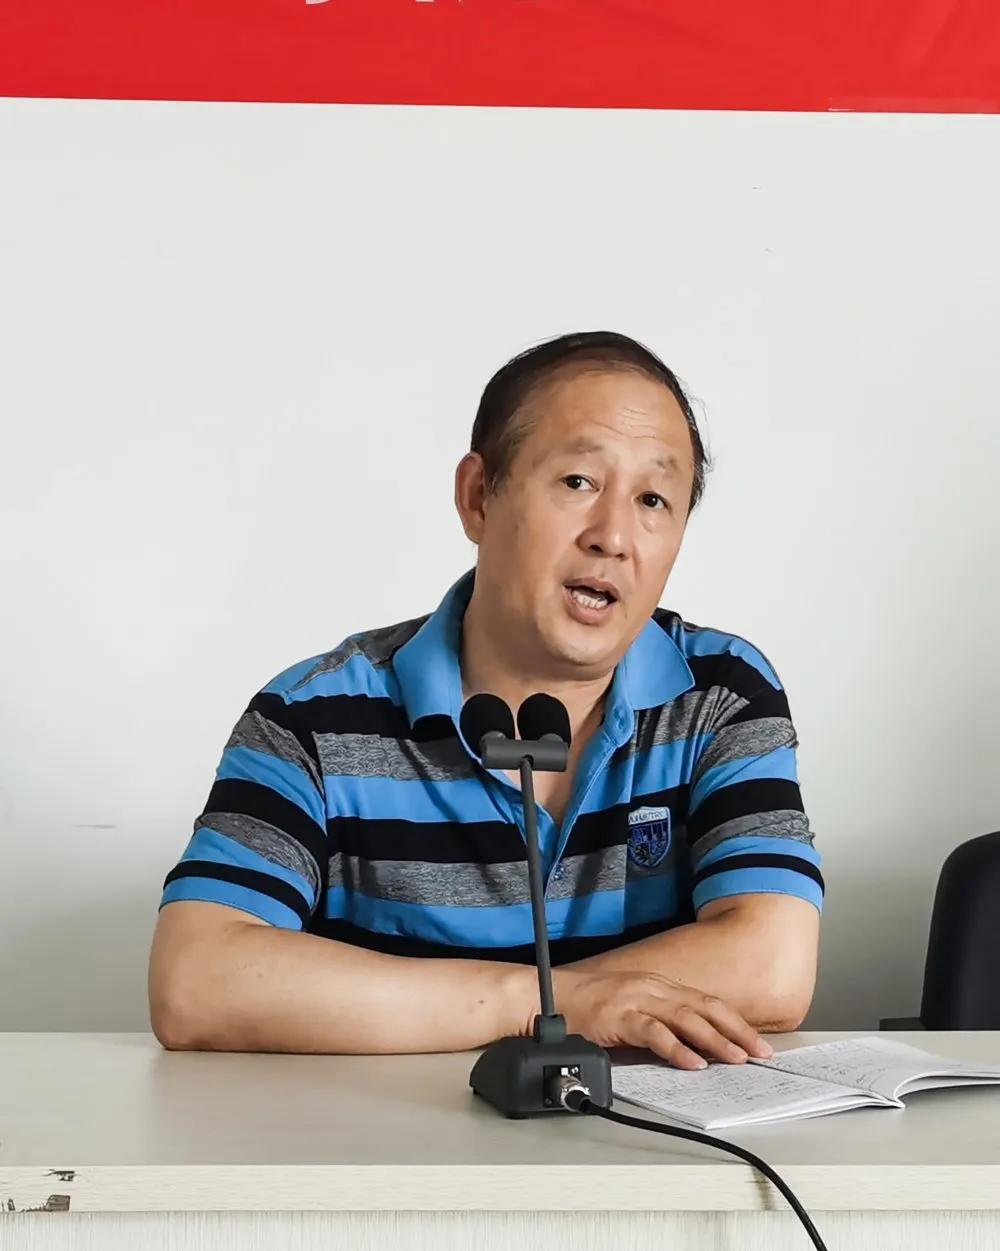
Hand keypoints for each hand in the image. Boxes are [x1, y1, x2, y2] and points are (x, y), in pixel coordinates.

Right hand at [548, 967, 773, 1069]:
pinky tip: (693, 1063)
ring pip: (686, 1018)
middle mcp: (652, 987)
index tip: (758, 1042)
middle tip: (761, 1052)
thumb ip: (660, 1020)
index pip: (706, 1002)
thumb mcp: (632, 1006)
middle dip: (736, 1030)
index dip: (735, 1022)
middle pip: (704, 1007)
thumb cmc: (587, 1006)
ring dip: (715, 1040)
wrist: (547, 997)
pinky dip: (677, 1049)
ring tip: (736, 1059)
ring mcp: (636, 999)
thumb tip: (693, 1046)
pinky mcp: (618, 1016)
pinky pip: (654, 1033)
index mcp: (657, 985)